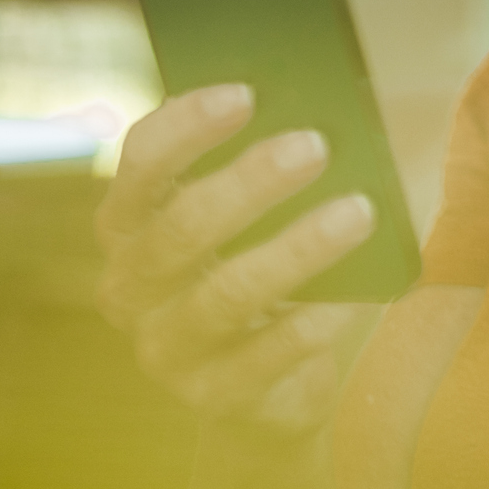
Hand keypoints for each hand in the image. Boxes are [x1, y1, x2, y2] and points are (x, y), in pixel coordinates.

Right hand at [95, 85, 377, 437]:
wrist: (262, 384)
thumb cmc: (256, 264)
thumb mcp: (248, 218)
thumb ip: (261, 169)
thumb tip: (319, 115)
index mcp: (128, 224)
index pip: (140, 166)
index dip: (186, 127)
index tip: (245, 92)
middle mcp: (130, 285)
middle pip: (182, 227)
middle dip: (250, 182)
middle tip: (317, 146)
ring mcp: (164, 346)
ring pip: (226, 294)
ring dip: (297, 248)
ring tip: (360, 211)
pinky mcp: (211, 396)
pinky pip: (267, 354)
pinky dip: (315, 321)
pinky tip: (357, 296)